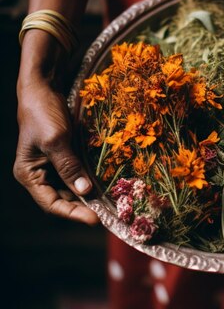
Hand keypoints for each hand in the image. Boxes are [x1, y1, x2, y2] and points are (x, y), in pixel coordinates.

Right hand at [14, 76, 98, 224]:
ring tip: (109, 203)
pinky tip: (105, 185)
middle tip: (108, 213)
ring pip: (72, 189)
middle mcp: (39, 174)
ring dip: (88, 196)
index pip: (51, 204)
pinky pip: (77, 174)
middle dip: (83, 207)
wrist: (44, 88)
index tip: (94, 220)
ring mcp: (51, 165)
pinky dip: (90, 181)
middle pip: (62, 199)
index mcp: (29, 174)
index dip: (73, 214)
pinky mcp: (64, 156)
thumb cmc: (44, 113)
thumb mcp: (56, 140)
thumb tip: (85, 191)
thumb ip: (69, 167)